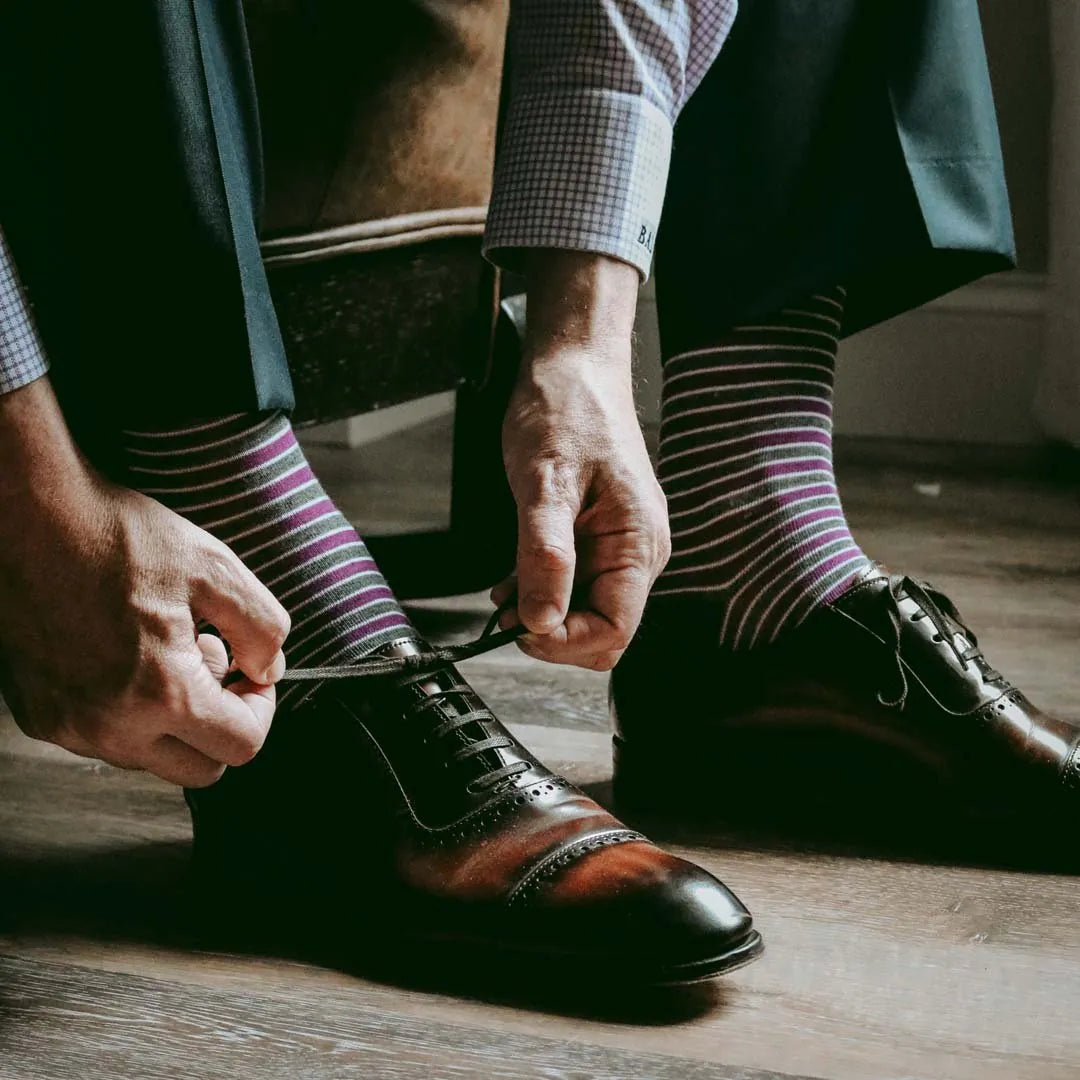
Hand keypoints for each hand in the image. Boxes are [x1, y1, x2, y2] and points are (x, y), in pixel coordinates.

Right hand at [0, 380, 289, 786]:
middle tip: (217, 666)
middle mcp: (110, 726)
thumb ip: (262, 628)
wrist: (27, 519)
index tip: (254, 674)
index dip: (262, 707)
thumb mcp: (216, 568)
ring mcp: (69, 727)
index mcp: (161, 693)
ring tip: (168, 651)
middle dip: (222, 723)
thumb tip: (269, 670)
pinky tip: (128, 656)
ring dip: (175, 719)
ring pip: (152, 757)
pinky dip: (130, 713)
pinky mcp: (41, 717)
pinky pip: (106, 739)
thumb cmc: (117, 537)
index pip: (241, 746)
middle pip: (200, 768)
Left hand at [492, 252, 669, 669]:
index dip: (566, 642)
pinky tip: (511, 581)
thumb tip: (540, 618)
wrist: (574, 368)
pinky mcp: (596, 538)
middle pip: (601, 629)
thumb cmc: (568, 410)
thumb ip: (545, 554)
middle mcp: (636, 552)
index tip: (520, 627)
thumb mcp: (546, 482)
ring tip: (501, 598)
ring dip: (541, 612)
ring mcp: (617, 546)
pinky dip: (540, 590)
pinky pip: (571, 584)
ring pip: (582, 610)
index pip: (615, 629)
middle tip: (505, 614)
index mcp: (638, 542)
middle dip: (552, 631)